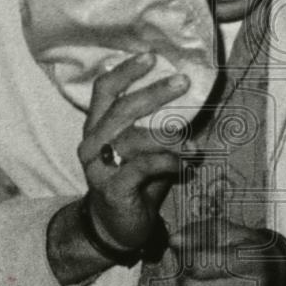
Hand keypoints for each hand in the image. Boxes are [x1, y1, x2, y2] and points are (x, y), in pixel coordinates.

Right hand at [77, 53, 189, 250]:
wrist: (114, 228)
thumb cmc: (133, 182)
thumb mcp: (143, 150)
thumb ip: (157, 127)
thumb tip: (192, 98)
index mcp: (97, 128)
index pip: (104, 90)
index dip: (126, 71)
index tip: (151, 56)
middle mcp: (92, 144)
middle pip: (120, 109)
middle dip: (153, 93)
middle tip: (182, 81)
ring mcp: (99, 168)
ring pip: (132, 139)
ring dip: (168, 135)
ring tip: (193, 140)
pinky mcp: (112, 189)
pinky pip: (142, 168)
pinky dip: (168, 162)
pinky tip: (187, 162)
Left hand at [170, 219, 285, 285]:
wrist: (281, 282)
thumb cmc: (246, 252)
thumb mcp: (227, 233)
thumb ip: (198, 234)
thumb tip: (174, 242)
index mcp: (254, 261)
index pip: (198, 264)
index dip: (187, 260)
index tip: (194, 259)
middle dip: (185, 281)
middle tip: (195, 278)